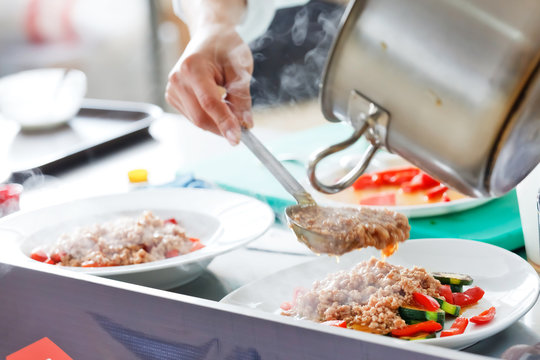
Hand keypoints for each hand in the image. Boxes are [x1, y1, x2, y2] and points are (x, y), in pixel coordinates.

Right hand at [166, 24, 252, 144]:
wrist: (210, 35)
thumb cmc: (225, 48)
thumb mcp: (240, 69)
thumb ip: (242, 98)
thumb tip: (245, 124)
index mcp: (192, 67)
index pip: (209, 103)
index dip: (224, 123)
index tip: (237, 139)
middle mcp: (177, 79)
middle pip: (201, 117)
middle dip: (222, 127)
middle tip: (243, 128)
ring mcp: (172, 89)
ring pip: (197, 121)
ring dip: (217, 123)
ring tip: (232, 108)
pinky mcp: (173, 97)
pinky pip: (193, 117)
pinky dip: (209, 118)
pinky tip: (219, 106)